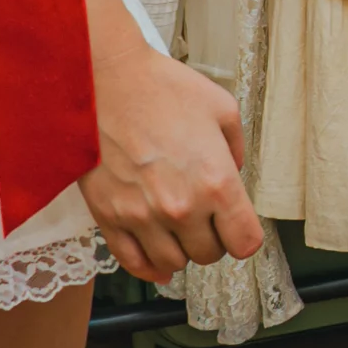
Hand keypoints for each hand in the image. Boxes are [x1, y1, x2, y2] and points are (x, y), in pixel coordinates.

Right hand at [79, 44, 265, 282]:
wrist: (102, 80)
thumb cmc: (160, 88)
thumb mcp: (221, 108)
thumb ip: (235, 148)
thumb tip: (233, 173)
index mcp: (216, 182)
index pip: (245, 242)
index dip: (244, 236)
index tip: (238, 227)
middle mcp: (181, 207)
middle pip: (209, 255)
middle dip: (213, 239)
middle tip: (206, 221)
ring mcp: (142, 216)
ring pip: (173, 263)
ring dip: (181, 251)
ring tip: (180, 231)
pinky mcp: (109, 217)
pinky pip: (133, 262)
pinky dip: (149, 268)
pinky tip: (157, 260)